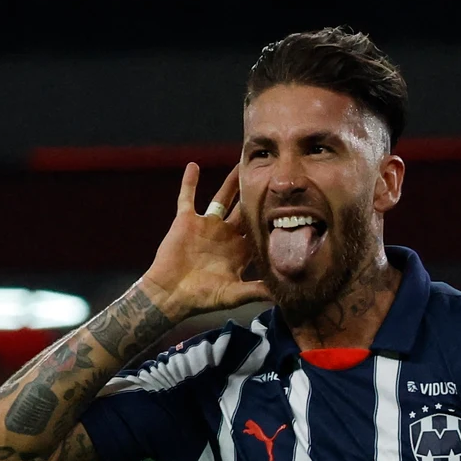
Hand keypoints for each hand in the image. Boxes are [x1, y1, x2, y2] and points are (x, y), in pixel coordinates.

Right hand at [136, 162, 270, 320]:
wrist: (170, 295)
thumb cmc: (202, 298)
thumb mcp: (234, 294)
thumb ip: (257, 290)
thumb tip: (283, 294)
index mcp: (240, 250)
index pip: (261, 229)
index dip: (274, 216)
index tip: (290, 201)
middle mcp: (226, 234)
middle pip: (245, 208)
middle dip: (256, 192)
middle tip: (271, 173)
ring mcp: (206, 226)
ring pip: (222, 198)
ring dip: (230, 182)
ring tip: (240, 162)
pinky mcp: (186, 221)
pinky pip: (187, 197)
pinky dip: (189, 182)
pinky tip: (194, 165)